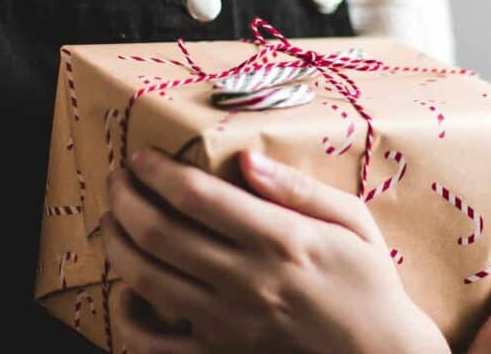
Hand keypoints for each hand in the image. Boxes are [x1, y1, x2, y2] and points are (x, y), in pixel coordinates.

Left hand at [102, 149, 449, 353]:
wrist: (379, 352)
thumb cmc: (367, 278)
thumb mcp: (350, 219)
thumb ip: (298, 188)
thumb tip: (247, 158)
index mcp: (280, 239)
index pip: (198, 196)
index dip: (158, 171)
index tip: (141, 156)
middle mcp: (247, 280)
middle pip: (161, 233)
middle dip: (126, 199)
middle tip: (117, 179)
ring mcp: (230, 323)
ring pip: (149, 280)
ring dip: (118, 244)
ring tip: (111, 220)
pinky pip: (157, 344)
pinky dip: (128, 317)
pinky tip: (125, 291)